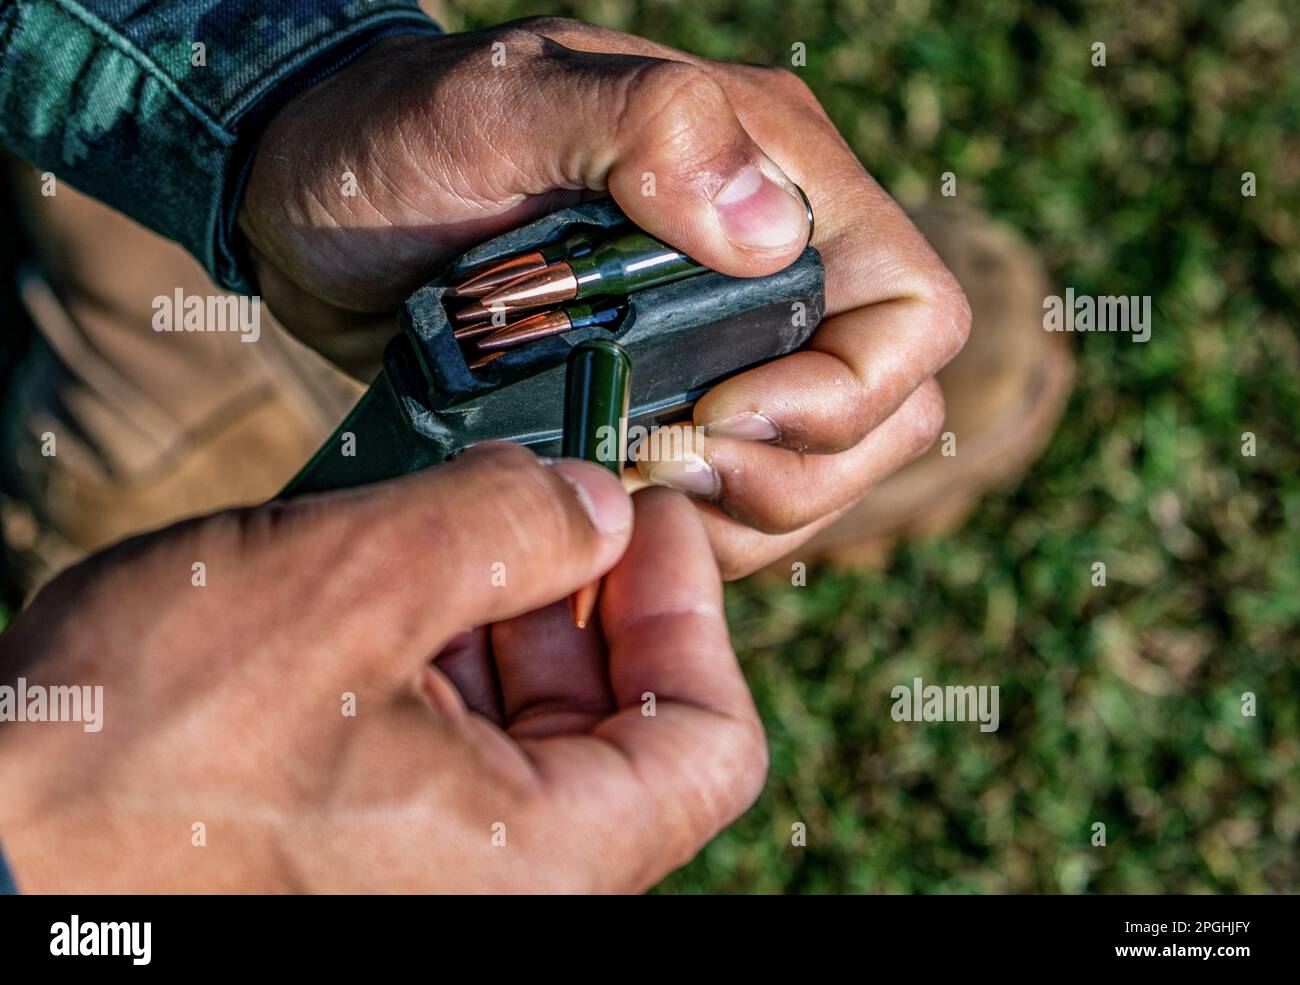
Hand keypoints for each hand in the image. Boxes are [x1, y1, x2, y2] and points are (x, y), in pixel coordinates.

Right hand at [0, 444, 764, 891]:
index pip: (713, 745)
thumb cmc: (144, 750)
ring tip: (439, 528)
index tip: (645, 513)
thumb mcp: (352, 586)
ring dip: (503, 615)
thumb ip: (507, 525)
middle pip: (622, 726)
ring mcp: (438, 875)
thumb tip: (597, 505)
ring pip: (533, 731)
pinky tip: (383, 588)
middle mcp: (510, 890)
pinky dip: (441, 658)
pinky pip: (453, 750)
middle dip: (584, 593)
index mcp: (545, 865)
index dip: (694, 610)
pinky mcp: (372, 853)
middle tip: (538, 493)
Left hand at [240, 18, 968, 577]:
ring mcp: (724, 348)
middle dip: (794, 471)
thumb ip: (646, 127)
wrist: (320, 203)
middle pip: (883, 417)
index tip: (715, 413)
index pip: (912, 316)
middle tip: (664, 469)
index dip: (844, 393)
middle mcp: (775, 270)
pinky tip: (610, 509)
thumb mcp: (500, 103)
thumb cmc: (400, 136)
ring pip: (817, 475)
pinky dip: (692, 532)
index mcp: (778, 179)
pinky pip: (735, 502)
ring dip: (741, 516)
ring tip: (629, 491)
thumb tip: (772, 227)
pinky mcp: (669, 408)